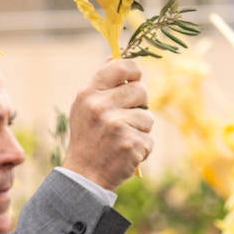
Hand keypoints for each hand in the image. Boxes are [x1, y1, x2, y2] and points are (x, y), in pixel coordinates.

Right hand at [62, 59, 153, 190]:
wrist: (84, 176)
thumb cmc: (87, 139)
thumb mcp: (84, 108)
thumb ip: (101, 85)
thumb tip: (113, 57)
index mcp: (89, 94)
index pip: (120, 67)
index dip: (134, 71)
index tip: (135, 79)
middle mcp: (101, 107)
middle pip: (141, 90)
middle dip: (139, 104)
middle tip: (125, 119)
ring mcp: (116, 125)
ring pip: (148, 117)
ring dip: (140, 130)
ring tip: (121, 140)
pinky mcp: (131, 144)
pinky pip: (149, 139)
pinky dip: (141, 148)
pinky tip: (125, 154)